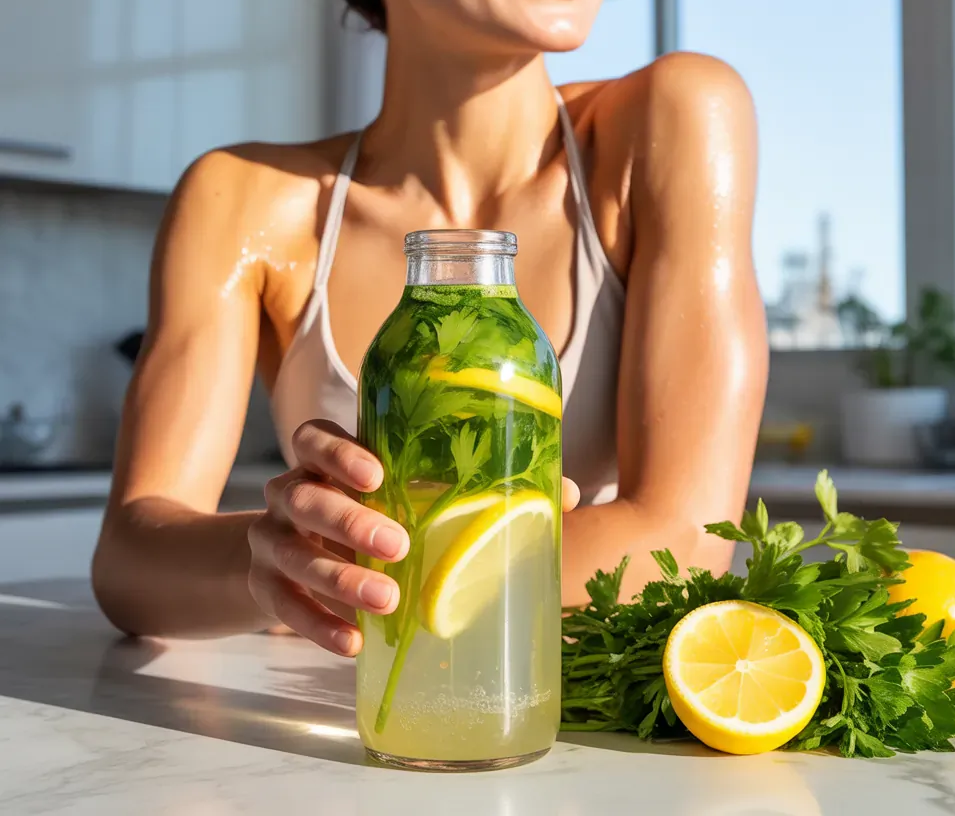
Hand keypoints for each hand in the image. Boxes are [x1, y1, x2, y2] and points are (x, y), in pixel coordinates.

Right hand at [248, 419, 579, 655]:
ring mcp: (270, 540)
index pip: (313, 437)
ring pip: (291, 551)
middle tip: (397, 546)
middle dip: (348, 520)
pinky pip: (282, 605)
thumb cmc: (370, 517)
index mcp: (325, 460)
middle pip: (302, 494)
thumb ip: (475, 491)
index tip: (378, 474)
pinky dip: (316, 625)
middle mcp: (290, 492)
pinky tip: (352, 642)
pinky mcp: (264, 587)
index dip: (339, 452)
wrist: (285, 562)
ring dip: (338, 578)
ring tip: (386, 602)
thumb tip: (564, 492)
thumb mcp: (410, 497)